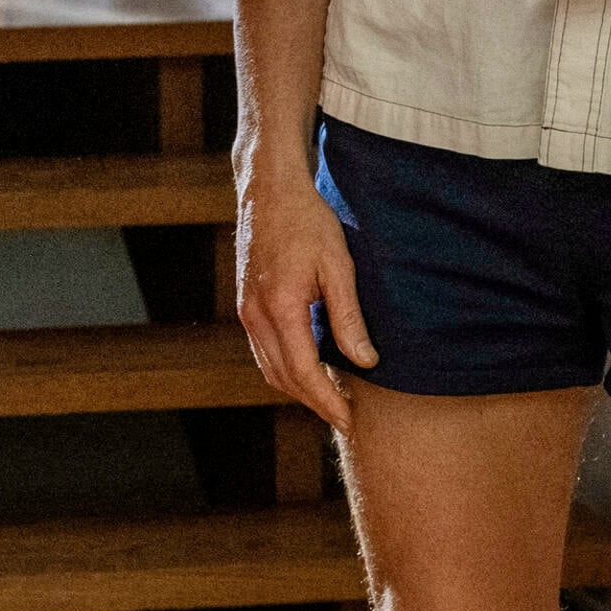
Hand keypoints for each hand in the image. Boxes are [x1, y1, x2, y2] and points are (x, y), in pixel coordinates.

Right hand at [236, 178, 377, 429]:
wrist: (269, 190)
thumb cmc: (308, 221)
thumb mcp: (338, 265)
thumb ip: (348, 317)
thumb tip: (365, 361)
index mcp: (281, 308)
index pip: (304, 373)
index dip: (328, 402)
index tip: (350, 421)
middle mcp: (256, 315)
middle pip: (283, 378)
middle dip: (315, 403)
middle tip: (346, 418)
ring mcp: (246, 310)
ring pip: (270, 368)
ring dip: (299, 389)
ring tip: (331, 398)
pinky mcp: (245, 304)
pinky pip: (263, 350)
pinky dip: (285, 368)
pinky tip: (309, 367)